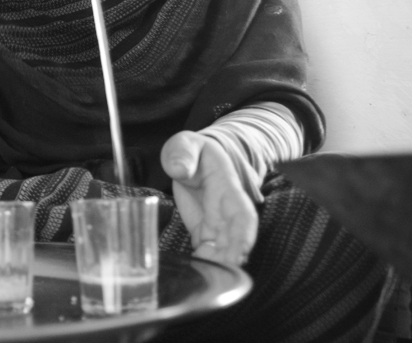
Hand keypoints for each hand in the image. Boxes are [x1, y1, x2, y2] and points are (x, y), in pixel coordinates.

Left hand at [160, 131, 257, 266]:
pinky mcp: (204, 231)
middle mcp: (225, 210)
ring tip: (204, 278)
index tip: (240, 252)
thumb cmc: (193, 150)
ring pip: (222, 250)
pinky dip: (203, 264)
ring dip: (216, 265)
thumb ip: (182, 153)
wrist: (192, 157)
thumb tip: (180, 168)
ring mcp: (216, 223)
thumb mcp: (185, 143)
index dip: (244, 235)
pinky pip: (207, 251)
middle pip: (235, 239)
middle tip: (219, 277)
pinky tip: (194, 274)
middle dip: (230, 260)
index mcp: (226, 189)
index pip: (242, 214)